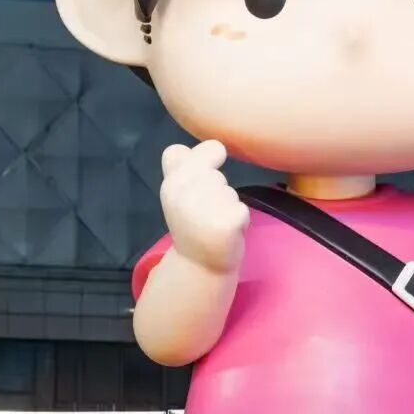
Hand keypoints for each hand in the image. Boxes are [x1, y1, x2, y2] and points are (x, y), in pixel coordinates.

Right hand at [160, 141, 248, 274]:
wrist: (198, 267)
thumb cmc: (190, 226)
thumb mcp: (178, 195)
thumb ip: (189, 167)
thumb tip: (217, 146)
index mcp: (170, 185)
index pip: (178, 151)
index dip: (198, 158)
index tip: (198, 180)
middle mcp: (184, 193)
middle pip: (215, 174)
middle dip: (216, 191)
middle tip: (205, 213)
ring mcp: (206, 207)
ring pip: (230, 192)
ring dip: (228, 207)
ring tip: (214, 224)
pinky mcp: (228, 221)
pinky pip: (242, 209)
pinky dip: (239, 221)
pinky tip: (226, 234)